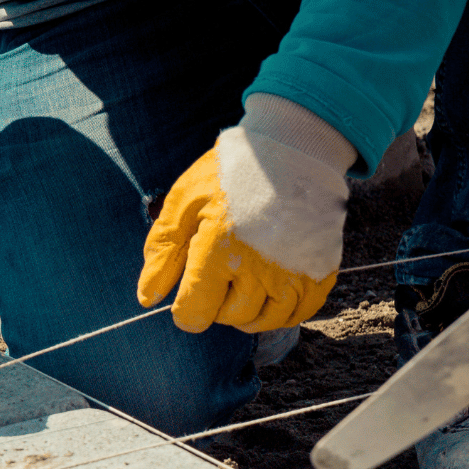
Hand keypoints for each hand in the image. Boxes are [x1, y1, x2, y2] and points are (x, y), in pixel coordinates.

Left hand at [137, 96, 352, 332]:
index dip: (184, 307)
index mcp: (218, 250)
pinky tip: (270, 287)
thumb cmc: (230, 172)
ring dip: (246, 310)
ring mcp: (293, 273)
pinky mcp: (320, 271)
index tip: (188, 289)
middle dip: (215, 302)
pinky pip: (298, 314)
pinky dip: (281, 310)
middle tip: (218, 271)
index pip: (193, 314)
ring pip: (263, 322)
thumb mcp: (183, 201)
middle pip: (227, 318)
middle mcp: (258, 268)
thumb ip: (163, 252)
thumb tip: (147, 298)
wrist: (293, 147)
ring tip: (241, 280)